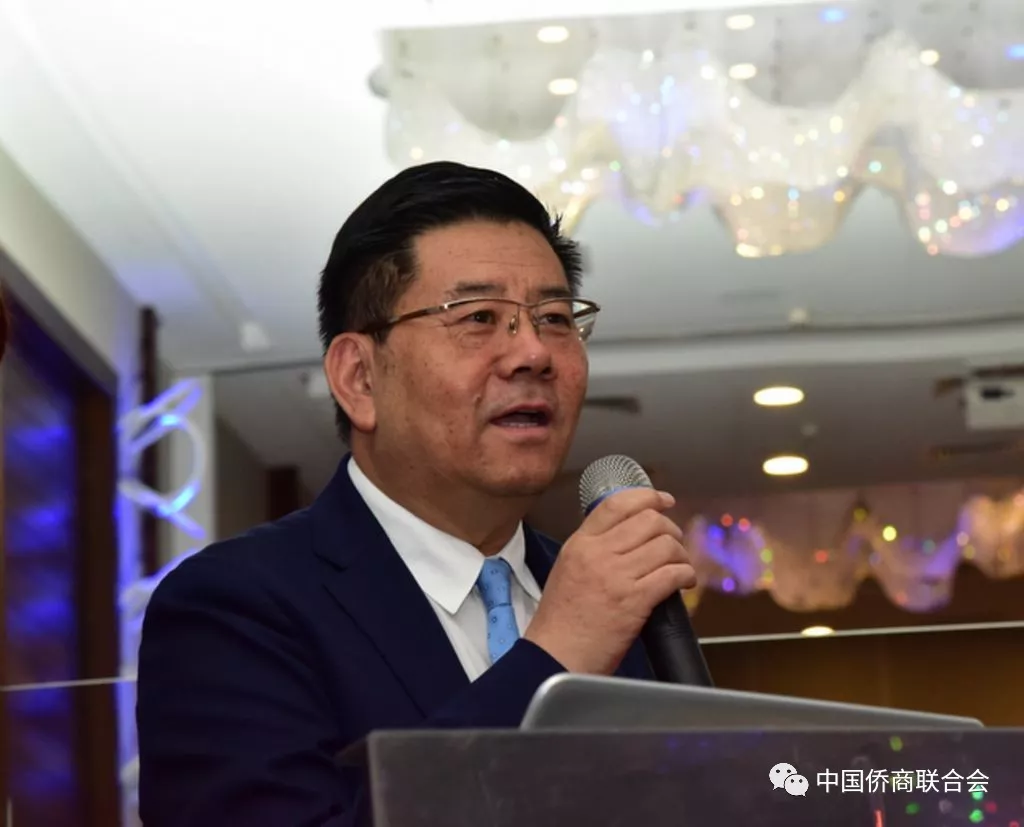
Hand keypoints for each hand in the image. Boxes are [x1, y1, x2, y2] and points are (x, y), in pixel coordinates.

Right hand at [524, 488, 695, 674]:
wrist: (556, 655)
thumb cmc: (561, 621)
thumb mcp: (567, 569)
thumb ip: (594, 549)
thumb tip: (629, 537)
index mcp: (580, 543)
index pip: (617, 504)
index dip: (648, 497)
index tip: (664, 500)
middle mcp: (598, 553)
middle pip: (649, 521)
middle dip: (670, 530)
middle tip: (673, 545)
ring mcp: (617, 576)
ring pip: (665, 545)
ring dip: (681, 555)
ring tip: (679, 567)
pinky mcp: (635, 600)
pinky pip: (672, 574)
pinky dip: (686, 575)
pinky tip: (684, 583)